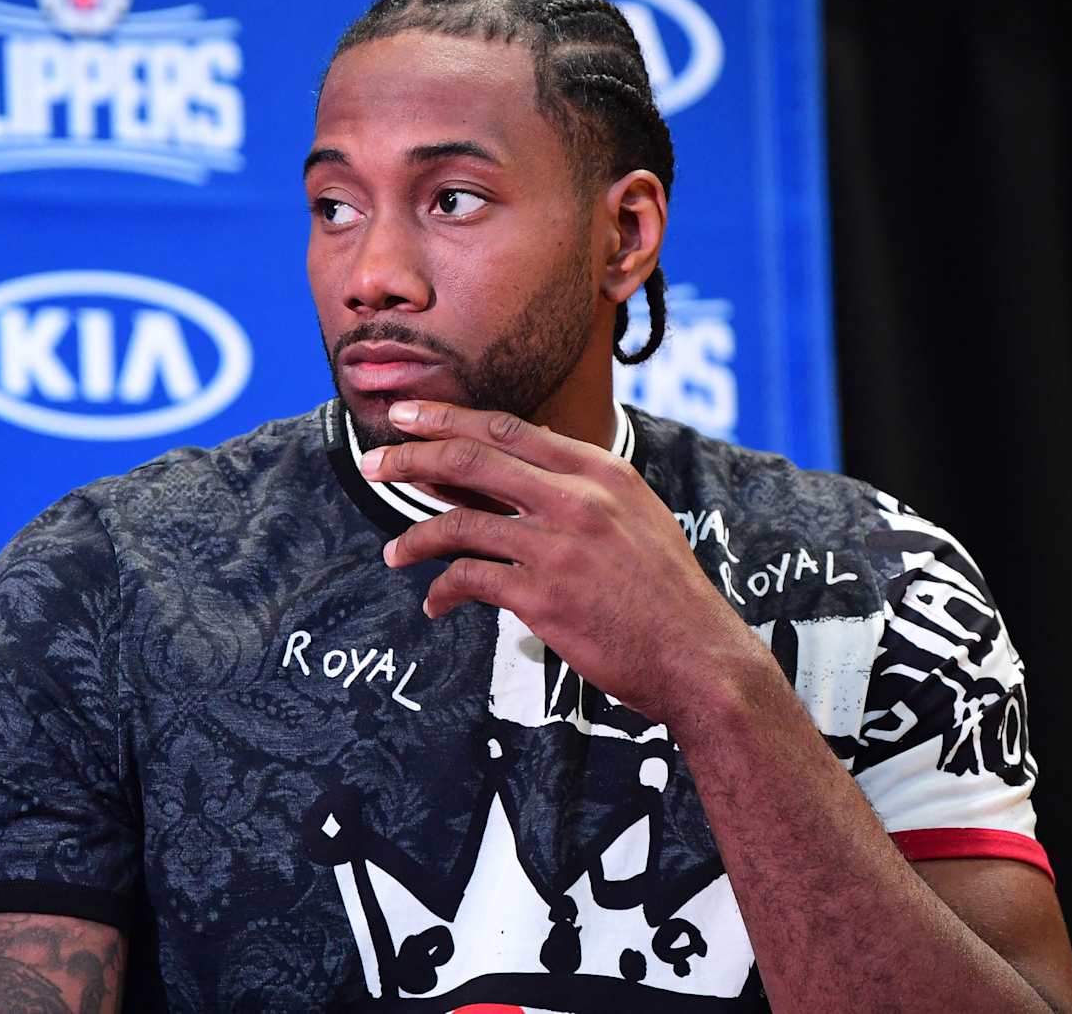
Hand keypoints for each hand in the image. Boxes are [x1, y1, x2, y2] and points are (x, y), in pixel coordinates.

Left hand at [363, 400, 766, 727]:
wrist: (699, 657)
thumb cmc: (662, 592)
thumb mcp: (633, 517)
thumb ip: (576, 488)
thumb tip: (505, 468)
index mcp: (599, 471)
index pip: (507, 428)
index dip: (447, 418)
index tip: (406, 415)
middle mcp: (576, 498)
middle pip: (471, 458)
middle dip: (411, 457)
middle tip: (372, 463)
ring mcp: (557, 545)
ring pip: (459, 521)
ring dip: (415, 536)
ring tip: (394, 553)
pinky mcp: (541, 595)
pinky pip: (468, 579)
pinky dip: (442, 591)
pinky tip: (434, 605)